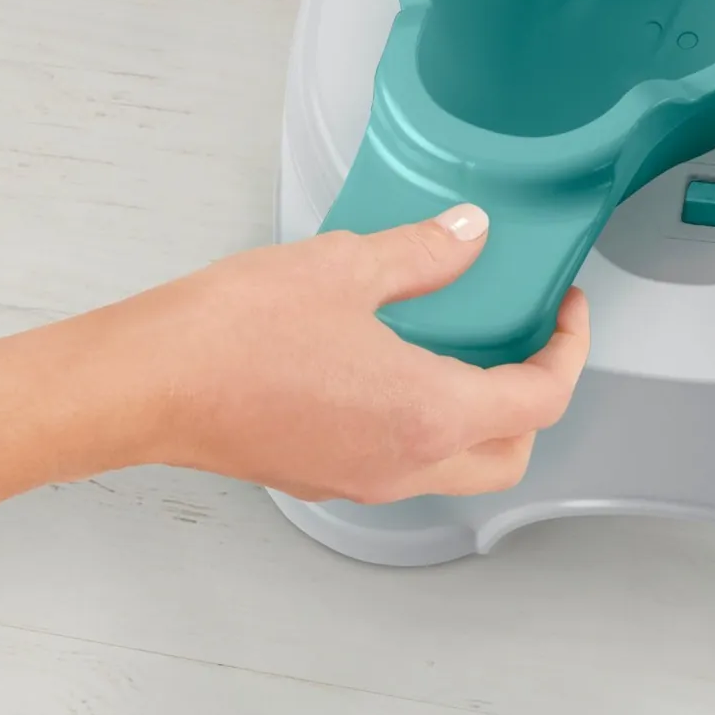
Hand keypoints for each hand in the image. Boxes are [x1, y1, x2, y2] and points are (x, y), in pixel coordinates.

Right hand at [0, 205, 589, 508]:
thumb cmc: (236, 331)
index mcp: (428, 415)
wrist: (145, 382)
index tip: (566, 308)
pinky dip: (431, 423)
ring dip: (485, 415)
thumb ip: (425, 253)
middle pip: (512, 452)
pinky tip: (404, 363)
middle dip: (538, 397)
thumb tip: (470, 234)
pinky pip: (406, 462)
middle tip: (530, 335)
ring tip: (471, 343)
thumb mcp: (348, 267)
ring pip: (460, 466)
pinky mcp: (324, 476)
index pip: (541, 400)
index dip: (569, 349)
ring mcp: (362, 480)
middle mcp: (404, 464)